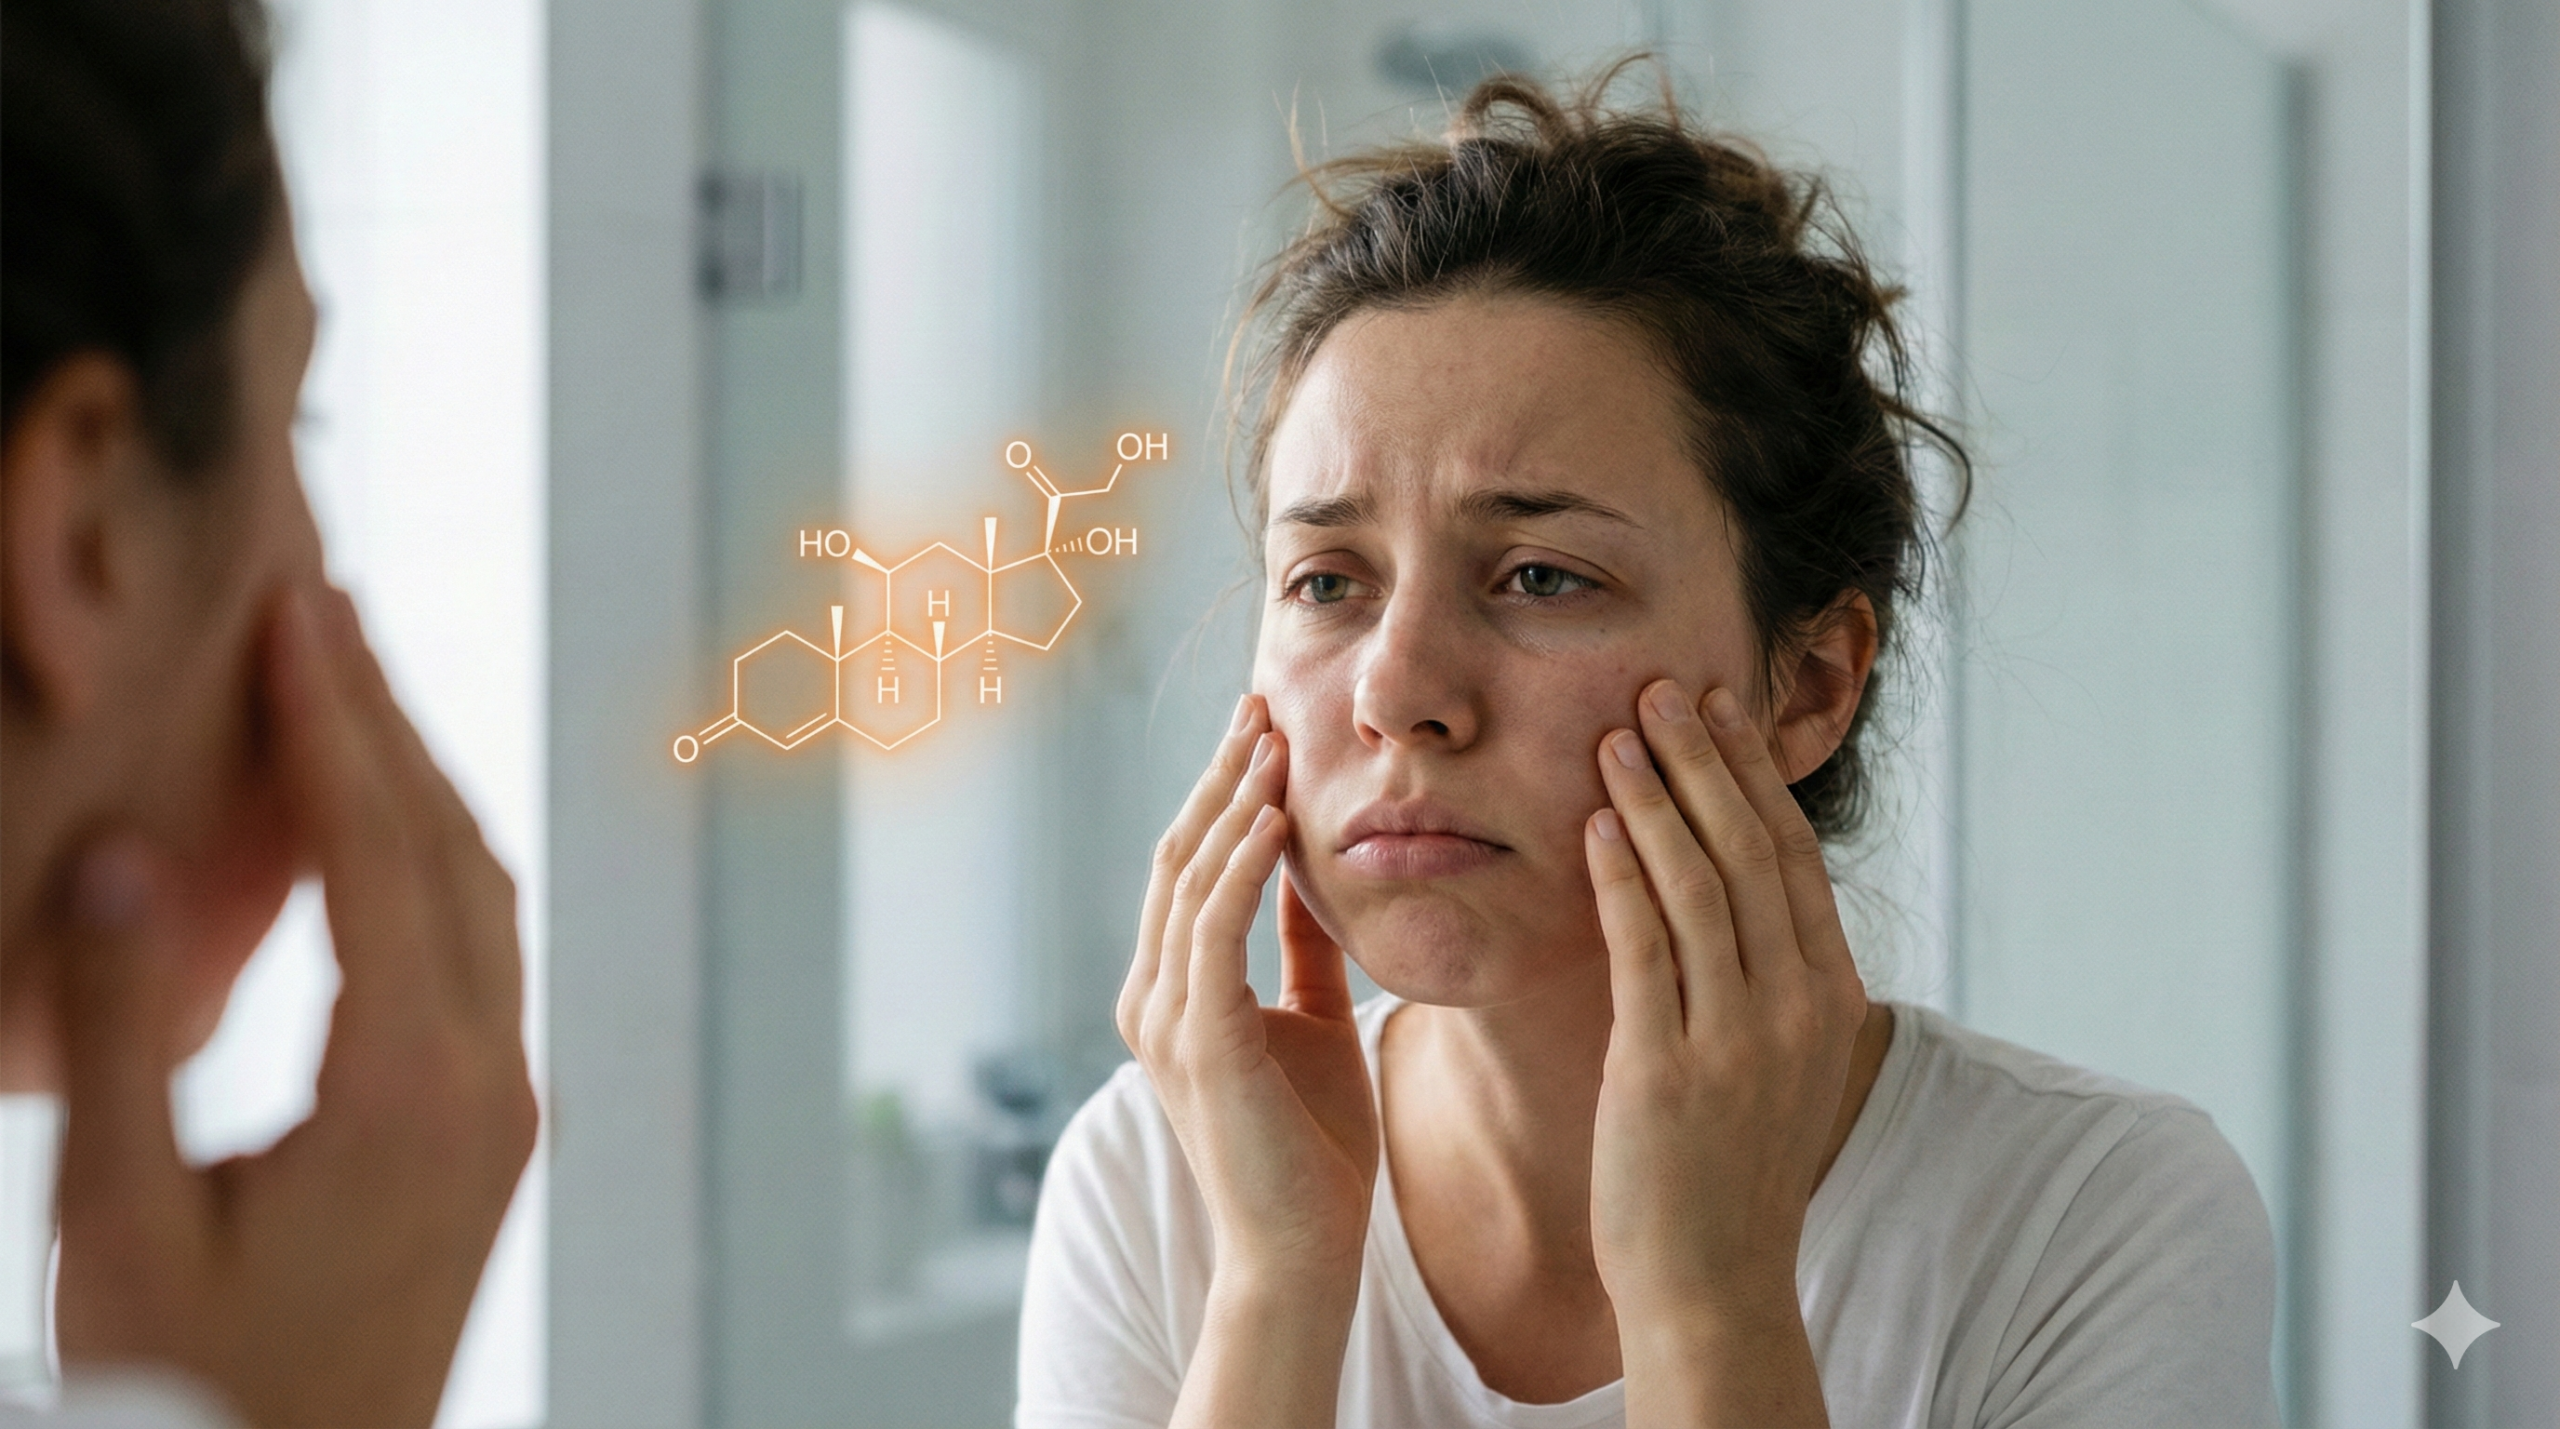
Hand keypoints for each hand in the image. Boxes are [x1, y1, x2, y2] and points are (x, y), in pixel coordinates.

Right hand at [51, 585, 538, 1427]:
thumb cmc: (198, 1388)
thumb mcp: (120, 1223)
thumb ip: (124, 1035)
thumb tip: (123, 858)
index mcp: (409, 1090)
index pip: (377, 857)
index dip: (331, 723)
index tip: (296, 612)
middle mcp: (487, 1082)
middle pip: (450, 853)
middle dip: (386, 720)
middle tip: (324, 604)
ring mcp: (505, 1109)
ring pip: (482, 899)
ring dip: (421, 784)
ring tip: (350, 684)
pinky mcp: (493, 1136)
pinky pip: (481, 956)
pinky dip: (432, 864)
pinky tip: (383, 834)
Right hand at [1115, 694, 1378, 1292]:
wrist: (1304, 1251)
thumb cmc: (1313, 1147)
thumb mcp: (1313, 1020)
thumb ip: (1300, 951)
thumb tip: (1313, 877)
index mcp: (1172, 991)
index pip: (1189, 866)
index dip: (1223, 792)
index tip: (1264, 727)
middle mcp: (1151, 997)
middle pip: (1178, 855)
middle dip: (1221, 775)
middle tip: (1260, 703)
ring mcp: (1164, 1019)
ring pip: (1190, 880)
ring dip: (1233, 803)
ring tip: (1273, 739)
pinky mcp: (1198, 1042)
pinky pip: (1215, 929)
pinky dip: (1242, 866)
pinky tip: (1277, 818)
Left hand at [1582, 680, 1864, 1423]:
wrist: (1714, 1282)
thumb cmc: (1729, 1170)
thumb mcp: (1776, 1063)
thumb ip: (1767, 978)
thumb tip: (1736, 889)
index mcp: (1830, 999)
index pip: (1790, 859)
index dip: (1753, 776)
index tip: (1719, 709)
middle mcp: (1796, 1009)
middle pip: (1751, 853)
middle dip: (1706, 762)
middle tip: (1665, 689)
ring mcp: (1737, 1039)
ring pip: (1700, 886)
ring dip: (1657, 799)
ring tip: (1619, 733)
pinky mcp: (1671, 1070)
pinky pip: (1647, 950)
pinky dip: (1624, 878)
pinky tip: (1599, 824)